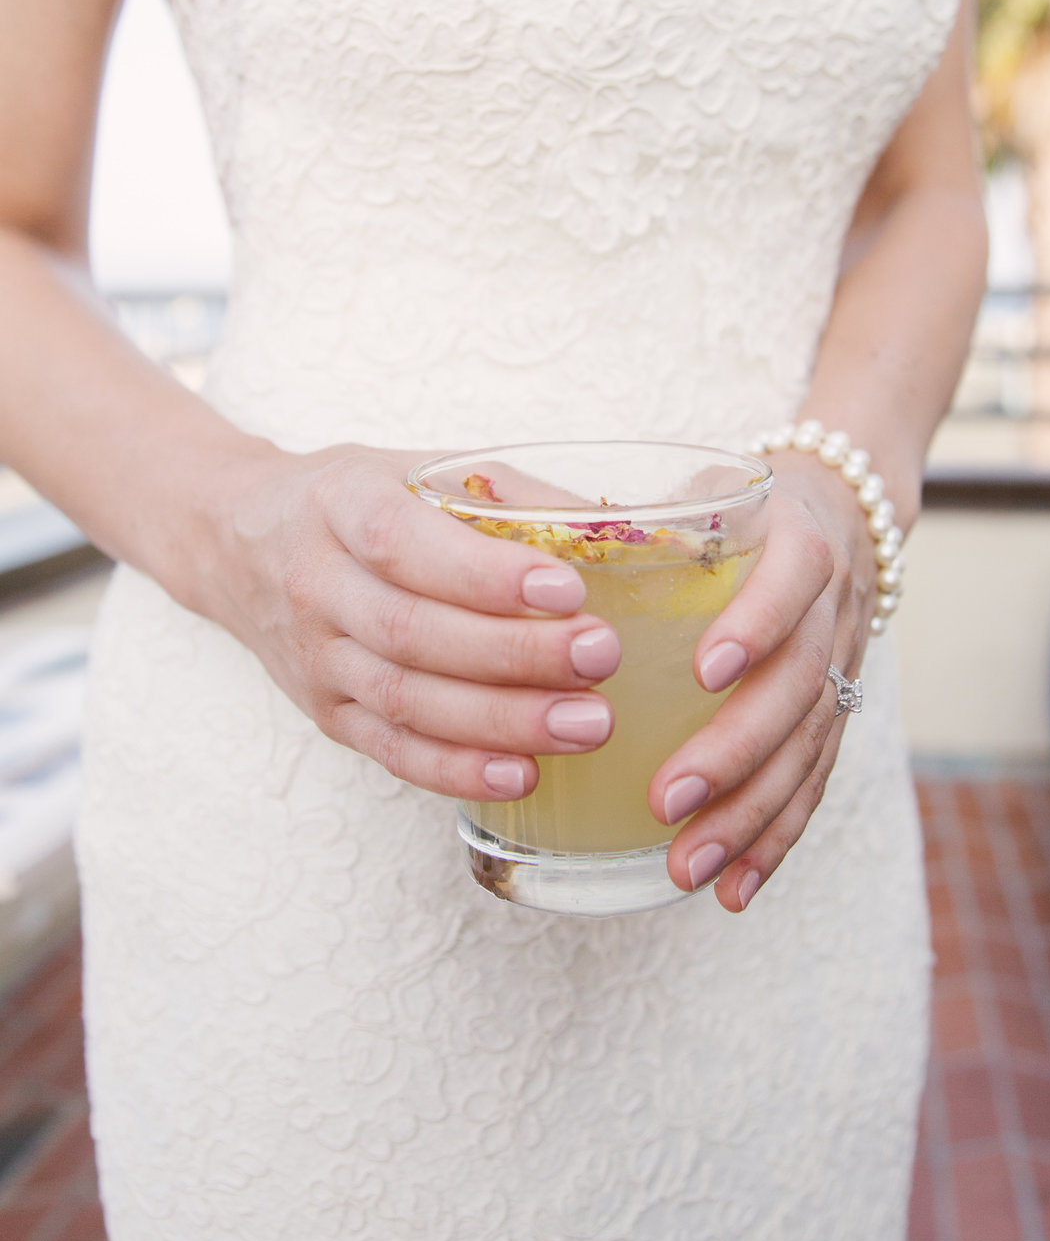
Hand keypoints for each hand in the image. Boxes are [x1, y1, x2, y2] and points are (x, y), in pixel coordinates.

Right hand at [192, 441, 623, 799]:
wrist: (235, 542)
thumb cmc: (354, 499)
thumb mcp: (417, 466)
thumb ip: (510, 493)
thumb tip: (622, 526)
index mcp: (340, 505)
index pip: (405, 545)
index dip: (484, 574)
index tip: (567, 587)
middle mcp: (316, 584)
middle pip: (413, 633)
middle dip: (515, 654)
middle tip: (602, 658)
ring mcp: (315, 658)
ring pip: (406, 700)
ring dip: (503, 721)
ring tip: (588, 723)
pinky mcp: (325, 713)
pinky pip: (391, 752)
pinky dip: (457, 770)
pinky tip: (522, 774)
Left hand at [646, 448, 884, 910]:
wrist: (841, 511)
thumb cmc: (733, 505)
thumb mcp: (696, 487)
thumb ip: (617, 509)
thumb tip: (487, 506)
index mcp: (797, 539)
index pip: (792, 581)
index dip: (757, 625)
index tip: (703, 670)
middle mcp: (830, 609)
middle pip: (799, 687)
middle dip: (734, 750)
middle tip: (665, 798)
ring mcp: (841, 668)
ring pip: (809, 750)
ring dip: (749, 815)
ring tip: (687, 866)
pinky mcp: (836, 715)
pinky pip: (812, 786)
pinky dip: (773, 842)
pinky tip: (734, 891)